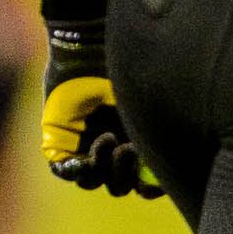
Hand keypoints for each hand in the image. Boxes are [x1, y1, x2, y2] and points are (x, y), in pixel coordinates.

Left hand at [39, 23, 161, 197]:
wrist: (89, 47)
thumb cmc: (124, 68)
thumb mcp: (145, 102)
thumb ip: (159, 133)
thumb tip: (176, 168)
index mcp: (133, 142)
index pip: (143, 181)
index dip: (150, 186)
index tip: (153, 181)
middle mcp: (109, 148)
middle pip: (118, 185)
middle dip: (125, 174)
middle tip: (128, 149)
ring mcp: (82, 147)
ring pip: (92, 181)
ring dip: (103, 167)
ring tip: (108, 137)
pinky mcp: (57, 142)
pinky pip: (65, 170)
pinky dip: (75, 169)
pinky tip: (84, 157)